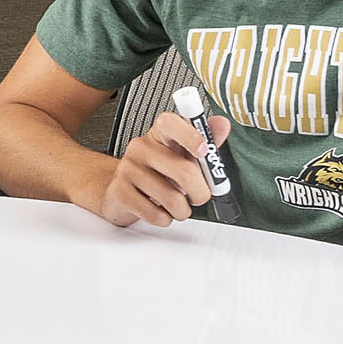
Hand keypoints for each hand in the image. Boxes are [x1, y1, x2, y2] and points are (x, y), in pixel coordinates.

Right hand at [85, 111, 230, 228]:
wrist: (121, 190)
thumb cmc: (157, 172)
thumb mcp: (182, 155)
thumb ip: (206, 141)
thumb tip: (222, 125)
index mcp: (159, 134)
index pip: (171, 124)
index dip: (191, 136)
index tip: (204, 151)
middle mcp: (141, 147)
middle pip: (183, 171)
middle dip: (200, 192)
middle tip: (200, 196)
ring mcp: (128, 169)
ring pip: (171, 198)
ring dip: (182, 210)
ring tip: (178, 207)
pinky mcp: (120, 192)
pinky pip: (155, 214)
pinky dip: (165, 219)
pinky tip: (161, 211)